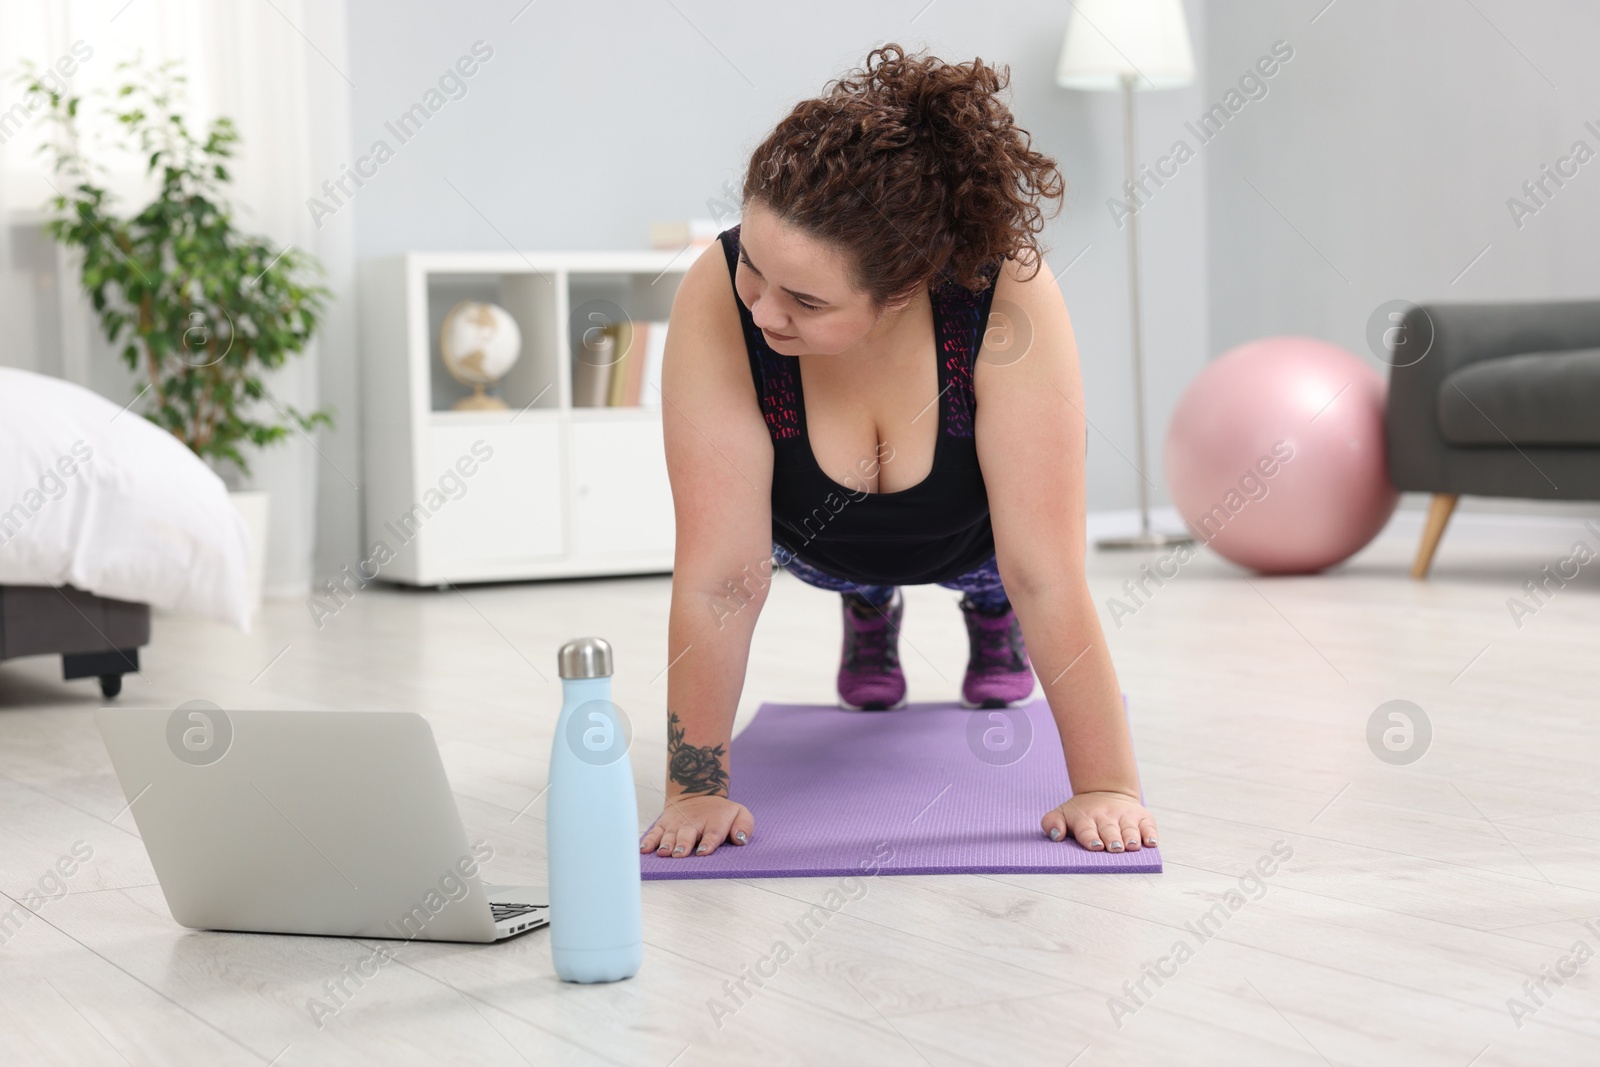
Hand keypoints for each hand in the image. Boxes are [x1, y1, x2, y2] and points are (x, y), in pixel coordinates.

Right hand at [640, 793, 753, 857]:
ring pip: (670, 834)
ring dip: (666, 843)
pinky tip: (644, 849)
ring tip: (663, 852)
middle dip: (683, 844)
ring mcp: (677, 823)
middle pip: (688, 834)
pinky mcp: (664, 823)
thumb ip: (745, 825)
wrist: (698, 793)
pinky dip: (649, 840)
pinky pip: (655, 832)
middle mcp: (694, 822)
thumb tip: (741, 839)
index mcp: (715, 821)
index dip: (708, 842)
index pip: (712, 833)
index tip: (703, 852)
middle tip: (680, 854)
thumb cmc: (720, 812)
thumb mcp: (739, 813)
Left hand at [1042, 791, 1157, 851]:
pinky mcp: (1143, 817)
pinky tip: (1151, 842)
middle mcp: (1107, 816)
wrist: (1106, 792)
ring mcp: (1126, 816)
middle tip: (1115, 847)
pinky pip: (1149, 826)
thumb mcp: (1062, 813)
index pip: (1087, 830)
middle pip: (1110, 831)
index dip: (1091, 838)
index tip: (1095, 846)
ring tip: (1132, 846)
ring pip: (1130, 829)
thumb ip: (1051, 823)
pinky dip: (1150, 834)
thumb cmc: (1082, 813)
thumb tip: (1055, 835)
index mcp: (1085, 818)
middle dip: (1112, 839)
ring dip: (1131, 838)